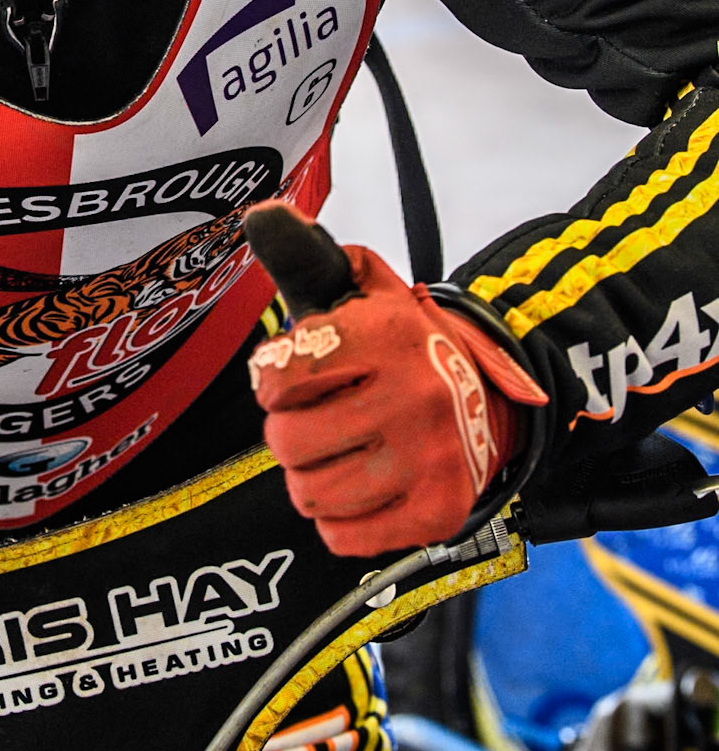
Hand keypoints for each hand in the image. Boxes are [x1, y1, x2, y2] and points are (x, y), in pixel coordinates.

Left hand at [244, 210, 545, 554]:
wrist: (489, 402)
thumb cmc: (398, 347)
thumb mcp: (359, 291)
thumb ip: (304, 254)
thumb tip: (262, 214)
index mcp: (389, 335)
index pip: (279, 373)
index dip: (271, 379)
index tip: (292, 375)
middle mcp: (417, 397)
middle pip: (286, 442)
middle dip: (289, 430)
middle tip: (320, 417)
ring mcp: (431, 460)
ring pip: (308, 494)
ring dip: (311, 475)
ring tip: (341, 450)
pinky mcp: (438, 513)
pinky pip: (339, 537)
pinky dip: (339, 517)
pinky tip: (363, 484)